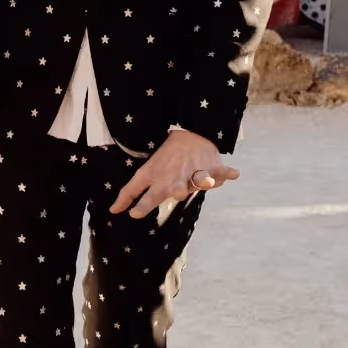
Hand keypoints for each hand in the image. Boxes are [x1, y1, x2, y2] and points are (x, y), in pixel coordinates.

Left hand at [110, 128, 240, 219]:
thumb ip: (131, 192)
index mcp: (159, 178)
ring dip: (202, 181)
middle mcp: (177, 177)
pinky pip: (221, 172)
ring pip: (198, 182)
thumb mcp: (147, 171)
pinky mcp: (212, 168)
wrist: (192, 133)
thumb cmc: (166, 157)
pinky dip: (227, 173)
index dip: (141, 205)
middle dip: (172, 193)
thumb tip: (113, 210)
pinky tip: (234, 174)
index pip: (147, 194)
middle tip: (170, 196)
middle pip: (174, 190)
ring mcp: (196, 172)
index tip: (132, 214)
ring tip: (205, 180)